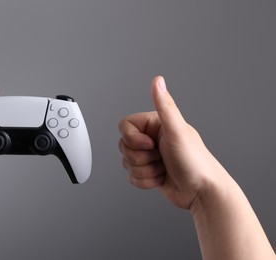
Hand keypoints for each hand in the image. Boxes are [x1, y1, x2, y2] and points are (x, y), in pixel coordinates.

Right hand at [118, 76, 225, 209]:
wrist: (202, 192)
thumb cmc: (194, 161)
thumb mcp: (177, 131)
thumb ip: (165, 106)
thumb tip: (158, 80)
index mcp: (155, 124)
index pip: (125, 126)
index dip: (133, 139)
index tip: (150, 145)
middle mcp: (150, 138)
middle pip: (124, 146)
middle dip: (141, 158)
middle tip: (161, 158)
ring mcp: (149, 156)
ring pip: (127, 163)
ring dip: (145, 171)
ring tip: (164, 169)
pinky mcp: (148, 172)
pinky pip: (132, 177)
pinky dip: (146, 181)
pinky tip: (161, 178)